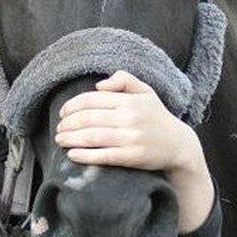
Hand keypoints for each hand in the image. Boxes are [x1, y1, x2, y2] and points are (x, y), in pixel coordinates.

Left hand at [54, 70, 214, 232]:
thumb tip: (98, 86)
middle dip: (68, 123)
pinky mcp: (132, 157)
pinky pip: (103, 156)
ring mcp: (131, 138)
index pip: (92, 100)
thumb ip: (124, 80)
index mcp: (129, 101)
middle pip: (88, 119)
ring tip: (59, 139)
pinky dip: (84, 155)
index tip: (62, 112)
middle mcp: (129, 118)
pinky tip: (72, 154)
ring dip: (70, 138)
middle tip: (58, 128)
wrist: (179, 145)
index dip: (72, 106)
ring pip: (92, 137)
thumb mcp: (145, 92)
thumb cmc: (157, 117)